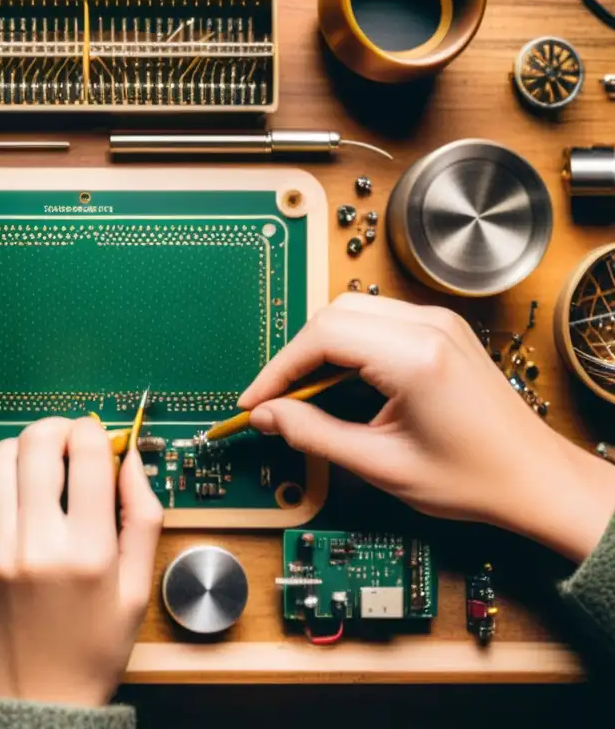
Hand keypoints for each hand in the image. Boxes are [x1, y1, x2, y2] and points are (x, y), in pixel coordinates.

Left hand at [0, 417, 162, 705]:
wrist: (38, 701)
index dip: (95, 431)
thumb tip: (130, 458)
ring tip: (40, 466)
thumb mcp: (138, 587)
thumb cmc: (93, 648)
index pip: (87, 452)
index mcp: (88, 551)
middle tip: (68, 441)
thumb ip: (142, 516)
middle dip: (58, 428)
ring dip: (25, 448)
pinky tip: (10, 487)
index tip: (98, 438)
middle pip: (38, 443)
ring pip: (0, 457)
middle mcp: (37, 544)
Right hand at [238, 294, 614, 562]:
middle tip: (278, 400)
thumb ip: (314, 434)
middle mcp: (428, 327)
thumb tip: (268, 416)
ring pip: (352, 311)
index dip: (278, 369)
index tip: (256, 401)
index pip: (322, 336)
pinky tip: (340, 383)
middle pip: (333, 314)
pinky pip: (376, 320)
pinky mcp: (440, 330)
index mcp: (416, 357)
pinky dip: (347, 345)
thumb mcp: (381, 465)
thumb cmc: (473, 478)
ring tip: (305, 394)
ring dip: (320, 347)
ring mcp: (438, 323)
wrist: (534, 479)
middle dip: (296, 355)